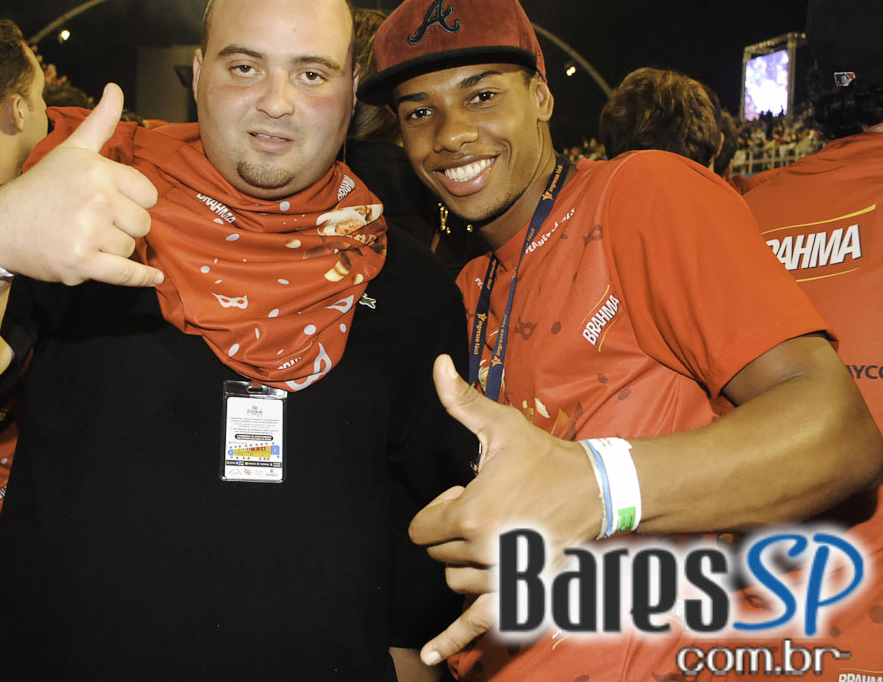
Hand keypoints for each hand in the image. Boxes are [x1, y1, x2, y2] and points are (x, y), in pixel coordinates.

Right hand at [0, 83, 162, 286]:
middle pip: (143, 223)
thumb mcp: (71, 150)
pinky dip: (142, 278)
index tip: (112, 201)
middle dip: (125, 226)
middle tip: (95, 222)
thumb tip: (116, 88)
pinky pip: (127, 274)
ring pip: (132, 248)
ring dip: (115, 249)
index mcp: (97, 170)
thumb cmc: (41, 189)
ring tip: (86, 237)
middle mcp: (95, 199)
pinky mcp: (81, 263)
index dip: (133, 201)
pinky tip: (155, 277)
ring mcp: (88, 233)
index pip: (148, 194)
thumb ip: (100, 122)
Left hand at [409, 355, 602, 664]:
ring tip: (498, 536)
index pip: (422, 529)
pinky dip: (450, 640)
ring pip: (455, 582)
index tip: (466, 496)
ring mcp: (500, 578)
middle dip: (452, 535)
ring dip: (465, 564)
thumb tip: (437, 364)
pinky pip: (477, 624)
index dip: (439, 512)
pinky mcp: (517, 595)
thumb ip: (461, 400)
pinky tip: (427, 658)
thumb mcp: (500, 427)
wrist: (594, 492)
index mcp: (470, 515)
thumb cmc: (543, 458)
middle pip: (437, 555)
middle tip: (490, 512)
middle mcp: (482, 553)